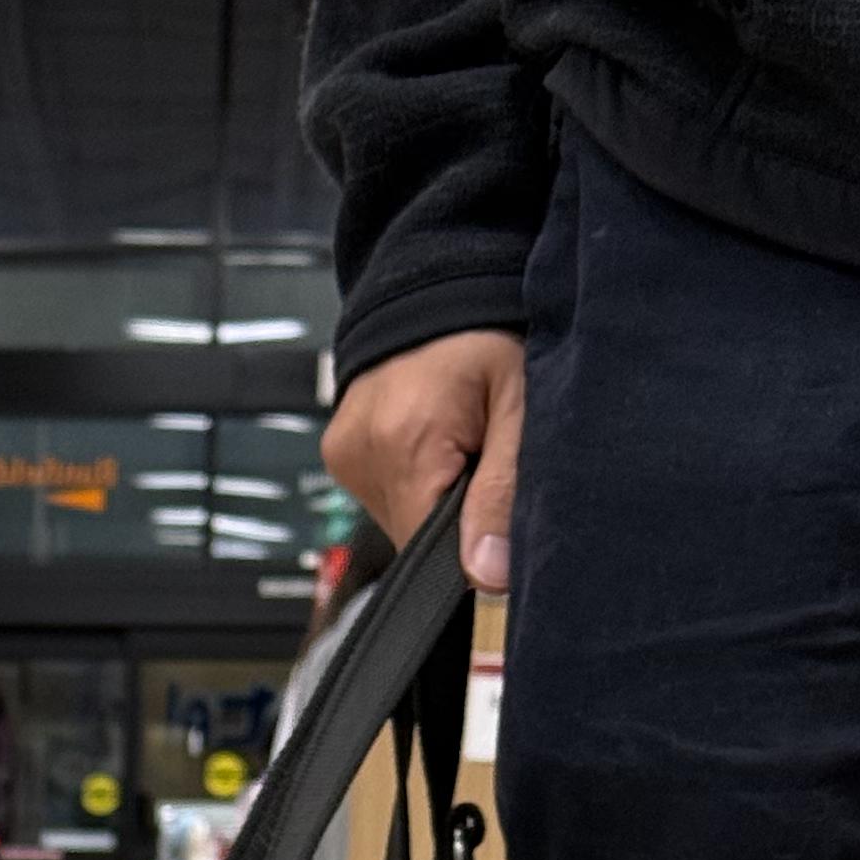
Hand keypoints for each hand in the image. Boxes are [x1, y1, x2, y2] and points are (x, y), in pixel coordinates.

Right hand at [323, 329, 523, 591]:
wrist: (438, 283)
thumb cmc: (488, 332)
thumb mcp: (519, 406)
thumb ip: (503, 494)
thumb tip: (487, 575)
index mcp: (405, 445)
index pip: (428, 551)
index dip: (467, 544)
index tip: (493, 509)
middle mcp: (362, 453)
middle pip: (412, 535)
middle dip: (453, 515)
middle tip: (481, 456)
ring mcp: (345, 452)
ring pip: (398, 517)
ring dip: (432, 496)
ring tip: (456, 441)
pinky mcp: (339, 451)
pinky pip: (382, 493)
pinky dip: (412, 479)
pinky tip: (430, 440)